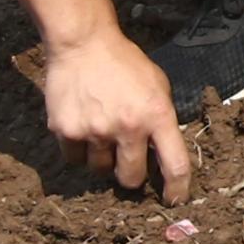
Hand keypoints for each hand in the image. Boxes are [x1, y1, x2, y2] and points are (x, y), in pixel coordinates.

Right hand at [37, 22, 194, 200]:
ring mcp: (95, 131)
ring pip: (100, 170)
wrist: (83, 43)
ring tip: (100, 132)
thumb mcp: (157, 85)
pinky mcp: (66, 130)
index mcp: (157, 115)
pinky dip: (78, 150)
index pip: (175, 166)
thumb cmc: (124, 63)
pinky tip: (82, 127)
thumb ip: (162, 119)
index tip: (173, 200)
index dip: (177, 190)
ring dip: (102, 159)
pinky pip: (74, 159)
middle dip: (130, 175)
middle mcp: (128, 127)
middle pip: (130, 178)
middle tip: (126, 161)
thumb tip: (164, 154)